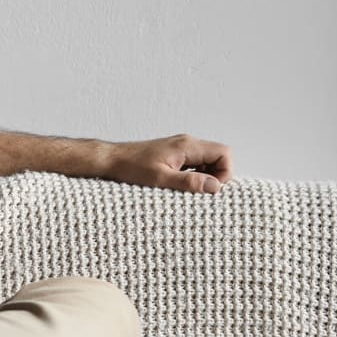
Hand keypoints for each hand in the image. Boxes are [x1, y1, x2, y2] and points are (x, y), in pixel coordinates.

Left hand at [105, 134, 234, 192]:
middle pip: (219, 157)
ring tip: (188, 191)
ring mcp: (182, 149)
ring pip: (208, 162)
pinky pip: (195, 164)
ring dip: (204, 178)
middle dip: (216, 177)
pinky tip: (180, 187)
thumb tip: (215, 186)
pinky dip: (194, 176)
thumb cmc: (131, 167)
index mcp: (188, 146)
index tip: (210, 190)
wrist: (111, 159)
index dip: (225, 173)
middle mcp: (188, 143)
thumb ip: (189, 182)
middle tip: (200, 193)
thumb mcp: (161, 179)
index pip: (224, 153)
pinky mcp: (175, 155)